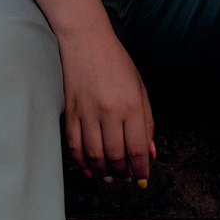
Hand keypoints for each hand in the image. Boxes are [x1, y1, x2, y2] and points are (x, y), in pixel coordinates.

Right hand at [60, 24, 153, 181]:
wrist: (85, 40)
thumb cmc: (117, 63)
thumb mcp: (140, 88)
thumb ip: (147, 122)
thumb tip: (150, 152)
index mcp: (132, 105)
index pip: (137, 149)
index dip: (140, 169)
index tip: (142, 178)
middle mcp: (110, 112)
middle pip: (116, 157)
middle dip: (123, 174)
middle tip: (126, 178)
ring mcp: (87, 113)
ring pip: (94, 156)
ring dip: (103, 172)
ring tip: (110, 176)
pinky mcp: (70, 112)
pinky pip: (74, 146)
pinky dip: (82, 162)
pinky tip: (90, 167)